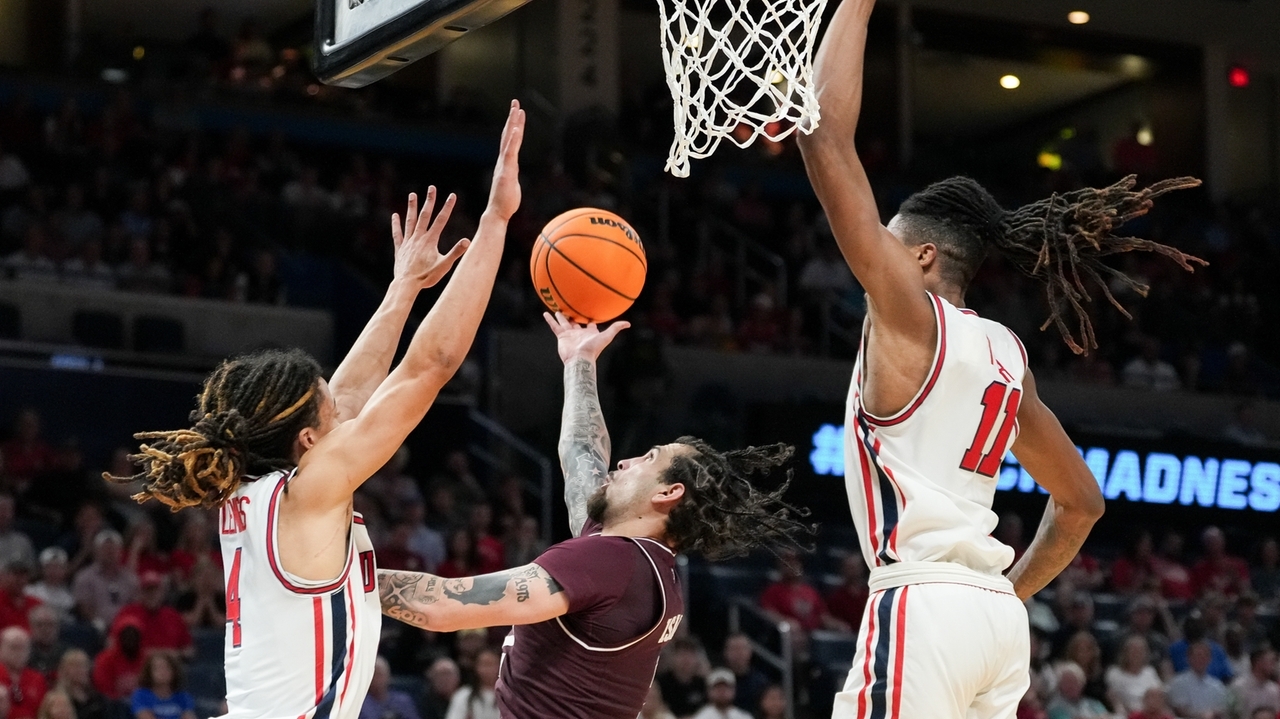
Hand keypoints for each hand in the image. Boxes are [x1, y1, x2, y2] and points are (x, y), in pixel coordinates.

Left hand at [390, 188, 467, 288]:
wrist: (406, 285)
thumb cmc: (427, 277)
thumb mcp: (444, 266)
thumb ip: (455, 252)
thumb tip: (468, 241)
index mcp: (430, 241)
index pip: (441, 220)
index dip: (448, 207)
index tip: (452, 195)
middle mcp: (418, 238)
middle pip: (425, 215)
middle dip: (429, 201)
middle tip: (432, 188)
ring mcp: (408, 242)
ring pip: (410, 221)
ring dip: (412, 207)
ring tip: (412, 195)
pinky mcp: (400, 249)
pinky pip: (397, 234)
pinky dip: (396, 224)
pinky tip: (395, 215)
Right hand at [484, 100, 524, 221]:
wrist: (498, 213)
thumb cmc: (506, 202)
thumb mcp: (512, 184)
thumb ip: (512, 175)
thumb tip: (512, 173)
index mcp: (506, 163)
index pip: (511, 140)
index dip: (514, 126)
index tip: (517, 112)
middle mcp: (504, 161)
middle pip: (508, 135)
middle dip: (512, 118)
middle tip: (515, 102)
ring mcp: (504, 165)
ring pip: (509, 140)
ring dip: (512, 124)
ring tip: (516, 109)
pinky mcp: (506, 171)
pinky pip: (509, 153)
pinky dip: (512, 140)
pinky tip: (514, 129)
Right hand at [543, 312, 628, 362]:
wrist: (580, 358)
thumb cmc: (593, 348)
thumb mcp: (606, 336)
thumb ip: (616, 328)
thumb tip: (628, 324)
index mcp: (590, 333)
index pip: (590, 324)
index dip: (590, 319)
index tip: (590, 311)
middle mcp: (579, 333)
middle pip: (576, 322)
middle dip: (574, 316)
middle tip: (571, 307)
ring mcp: (570, 334)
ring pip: (564, 322)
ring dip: (561, 316)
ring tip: (557, 309)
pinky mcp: (561, 336)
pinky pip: (555, 326)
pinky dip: (550, 320)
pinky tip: (545, 314)